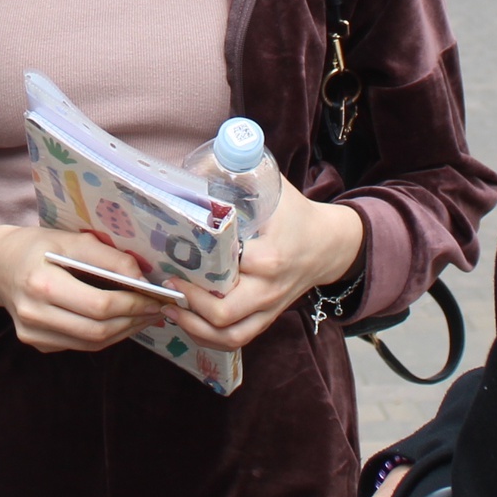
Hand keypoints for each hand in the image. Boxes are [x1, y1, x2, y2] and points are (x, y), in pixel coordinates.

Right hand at [0, 225, 168, 351]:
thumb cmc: (36, 247)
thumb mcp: (69, 239)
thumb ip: (107, 257)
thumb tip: (142, 279)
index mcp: (40, 283)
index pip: (98, 305)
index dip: (133, 304)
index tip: (156, 297)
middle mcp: (33, 314)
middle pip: (97, 330)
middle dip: (133, 321)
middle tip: (157, 310)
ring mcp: (32, 334)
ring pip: (92, 343)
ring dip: (124, 332)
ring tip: (144, 317)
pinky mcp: (36, 343)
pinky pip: (80, 345)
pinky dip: (105, 335)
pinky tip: (120, 321)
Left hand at [165, 192, 364, 349]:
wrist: (331, 244)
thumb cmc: (295, 213)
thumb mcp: (271, 188)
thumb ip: (237, 174)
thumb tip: (200, 157)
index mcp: (269, 256)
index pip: (227, 271)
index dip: (195, 272)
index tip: (171, 262)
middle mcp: (269, 289)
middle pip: (223, 314)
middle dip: (188, 305)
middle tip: (166, 286)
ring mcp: (269, 308)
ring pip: (229, 336)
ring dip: (195, 329)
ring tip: (169, 310)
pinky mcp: (268, 318)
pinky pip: (238, 339)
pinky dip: (210, 337)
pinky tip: (188, 322)